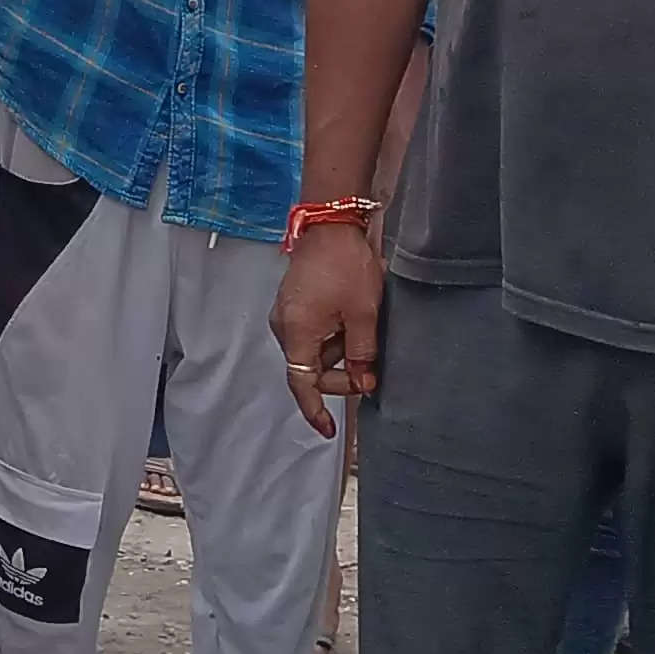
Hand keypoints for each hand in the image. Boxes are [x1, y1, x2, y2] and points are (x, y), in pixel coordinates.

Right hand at [268, 223, 381, 438]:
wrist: (330, 223)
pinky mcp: (294, 304)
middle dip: (340, 376)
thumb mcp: (362, 314)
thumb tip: (364, 383)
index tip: (329, 430)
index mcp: (296, 333)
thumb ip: (361, 353)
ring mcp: (287, 314)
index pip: (302, 384)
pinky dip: (332, 338)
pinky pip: (311, 334)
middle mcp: (284, 327)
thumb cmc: (345, 264)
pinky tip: (352, 325)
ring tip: (364, 337)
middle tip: (370, 374)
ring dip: (338, 354)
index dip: (315, 410)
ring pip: (313, 351)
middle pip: (309, 369)